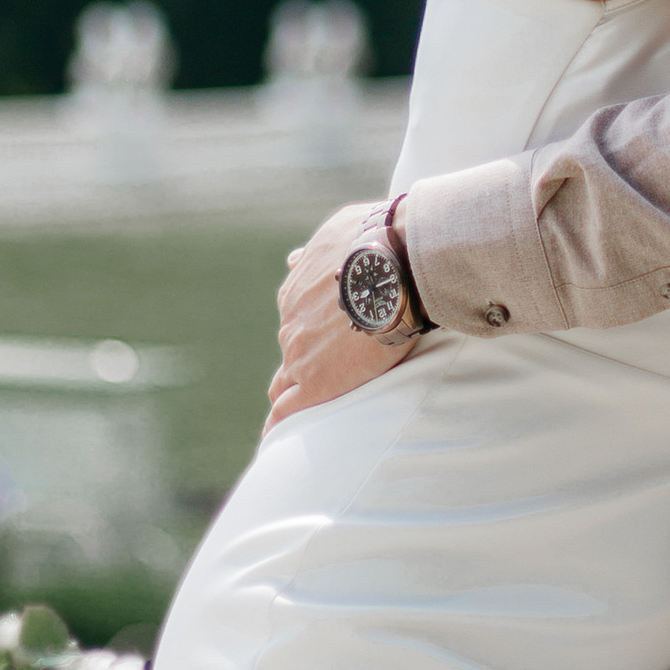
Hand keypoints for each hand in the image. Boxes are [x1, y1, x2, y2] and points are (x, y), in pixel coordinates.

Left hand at [266, 202, 416, 427]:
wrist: (394, 265)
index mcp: (297, 294)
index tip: (317, 344)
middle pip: (290, 352)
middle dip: (298, 364)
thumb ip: (314, 252)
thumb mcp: (338, 232)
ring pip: (285, 382)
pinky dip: (281, 422)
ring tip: (288, 418)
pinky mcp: (316, 382)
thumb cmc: (375, 242)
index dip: (307, 335)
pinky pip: (288, 411)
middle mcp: (292, 324)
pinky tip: (276, 437)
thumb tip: (292, 258)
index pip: (296, 323)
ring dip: (291, 394)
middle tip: (306, 382)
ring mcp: (300, 355)